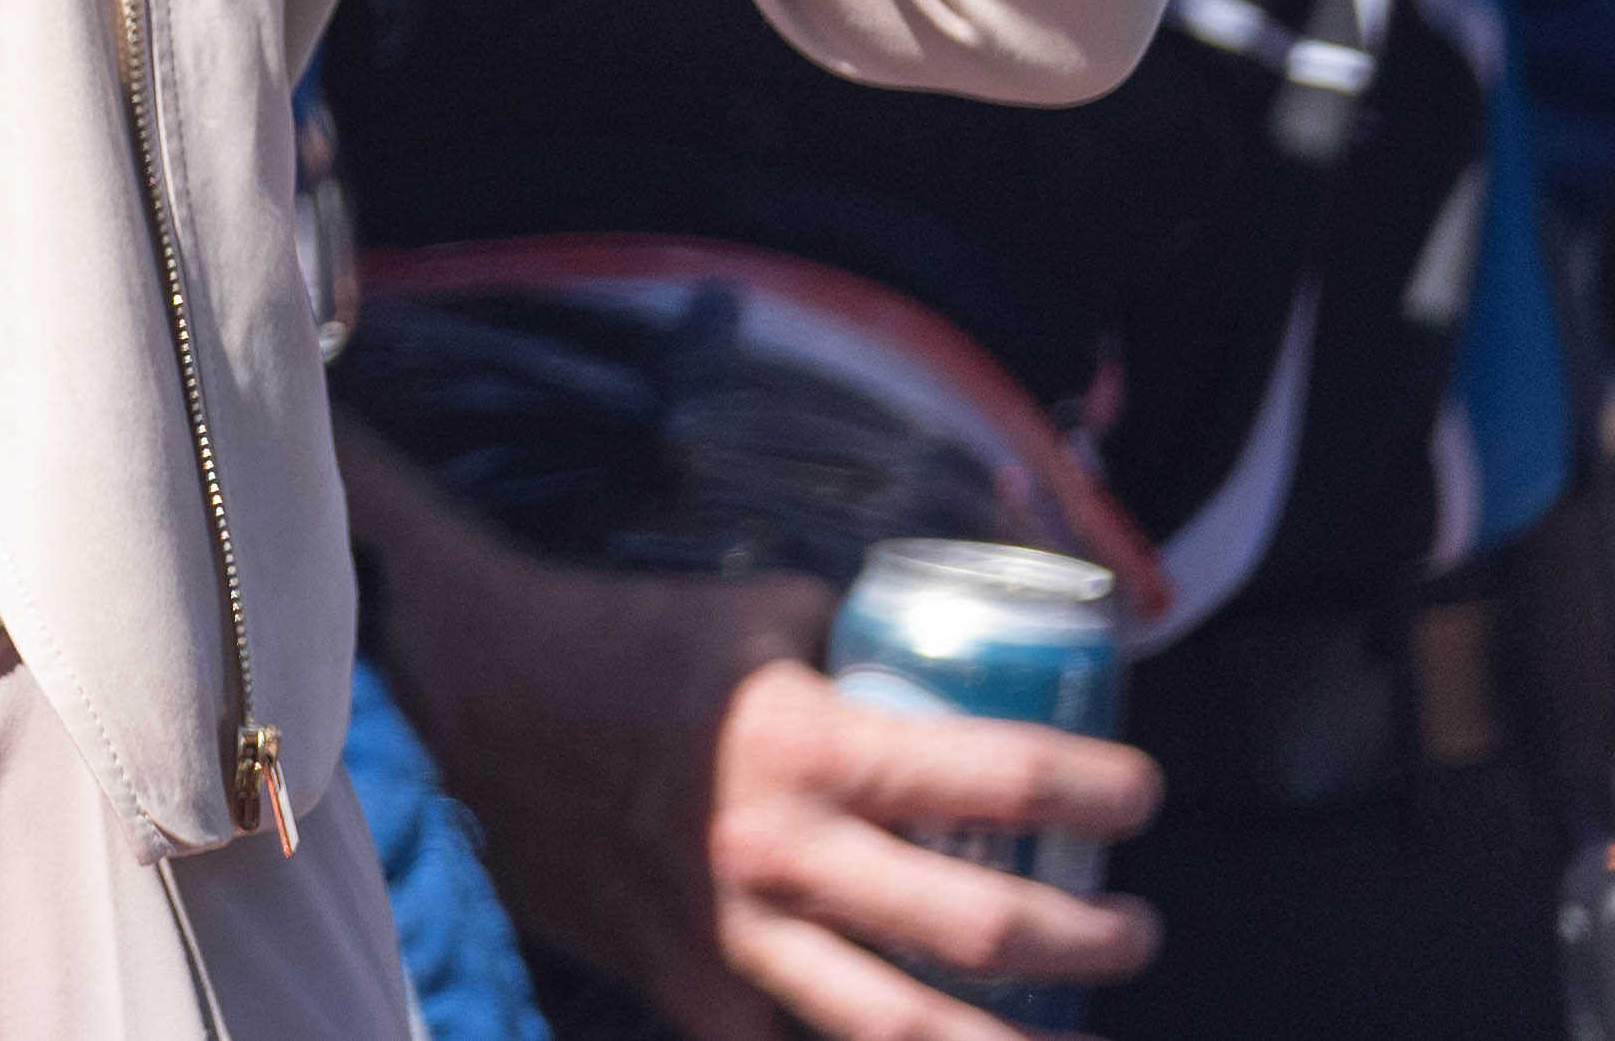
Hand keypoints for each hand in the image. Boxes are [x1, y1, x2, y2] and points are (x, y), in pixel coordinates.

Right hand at [404, 553, 1163, 1040]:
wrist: (474, 695)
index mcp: (812, 744)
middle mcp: (788, 852)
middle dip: (1091, 940)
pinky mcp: (685, 984)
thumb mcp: (754, 614)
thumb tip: (935, 663)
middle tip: (1132, 927)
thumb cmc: (621, 639)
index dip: (1096, 790)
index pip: (1001, 776)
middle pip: (984, 930)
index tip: (1140, 797)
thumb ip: (849, 648)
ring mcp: (735, 935)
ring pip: (902, 1030)